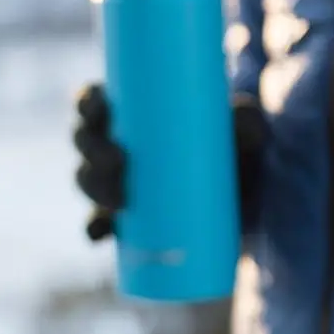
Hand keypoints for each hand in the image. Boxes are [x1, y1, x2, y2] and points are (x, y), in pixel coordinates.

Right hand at [72, 83, 267, 241]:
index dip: (87, 104)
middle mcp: (115, 143)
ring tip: (120, 201)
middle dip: (91, 149)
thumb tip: (238, 113)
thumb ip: (244, 116)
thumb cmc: (238, 150)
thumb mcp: (245, 130)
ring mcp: (116, 181)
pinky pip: (97, 223)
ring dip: (93, 188)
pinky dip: (94, 228)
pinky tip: (100, 233)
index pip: (93, 100)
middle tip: (118, 160)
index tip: (102, 111)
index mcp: (130, 113)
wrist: (248, 199)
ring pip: (87, 179)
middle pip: (84, 139)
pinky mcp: (124, 216)